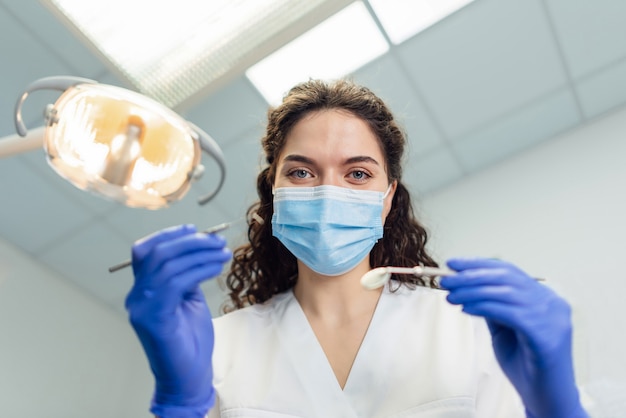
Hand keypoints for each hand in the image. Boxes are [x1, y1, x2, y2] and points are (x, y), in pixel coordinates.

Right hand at [125, 224, 231, 417]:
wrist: (188, 377)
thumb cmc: (190, 340)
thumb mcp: (188, 299)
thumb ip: (186, 275)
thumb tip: (198, 245)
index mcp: (142, 291)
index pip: (145, 251)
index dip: (168, 235)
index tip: (194, 229)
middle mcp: (136, 297)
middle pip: (156, 253)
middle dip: (189, 241)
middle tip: (217, 241)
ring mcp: (142, 308)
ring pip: (166, 264)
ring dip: (199, 253)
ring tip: (223, 253)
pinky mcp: (154, 318)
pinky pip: (174, 282)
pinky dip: (198, 269)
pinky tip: (216, 267)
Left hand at [440, 258, 587, 417]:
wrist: (546, 399)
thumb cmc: (526, 366)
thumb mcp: (505, 329)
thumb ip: (492, 306)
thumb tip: (466, 284)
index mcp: (544, 297)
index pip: (508, 270)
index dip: (478, 264)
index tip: (452, 264)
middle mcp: (552, 303)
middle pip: (506, 278)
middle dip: (471, 276)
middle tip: (446, 280)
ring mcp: (553, 319)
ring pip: (506, 293)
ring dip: (473, 292)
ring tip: (451, 296)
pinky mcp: (548, 336)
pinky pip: (511, 313)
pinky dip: (485, 307)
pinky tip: (466, 309)